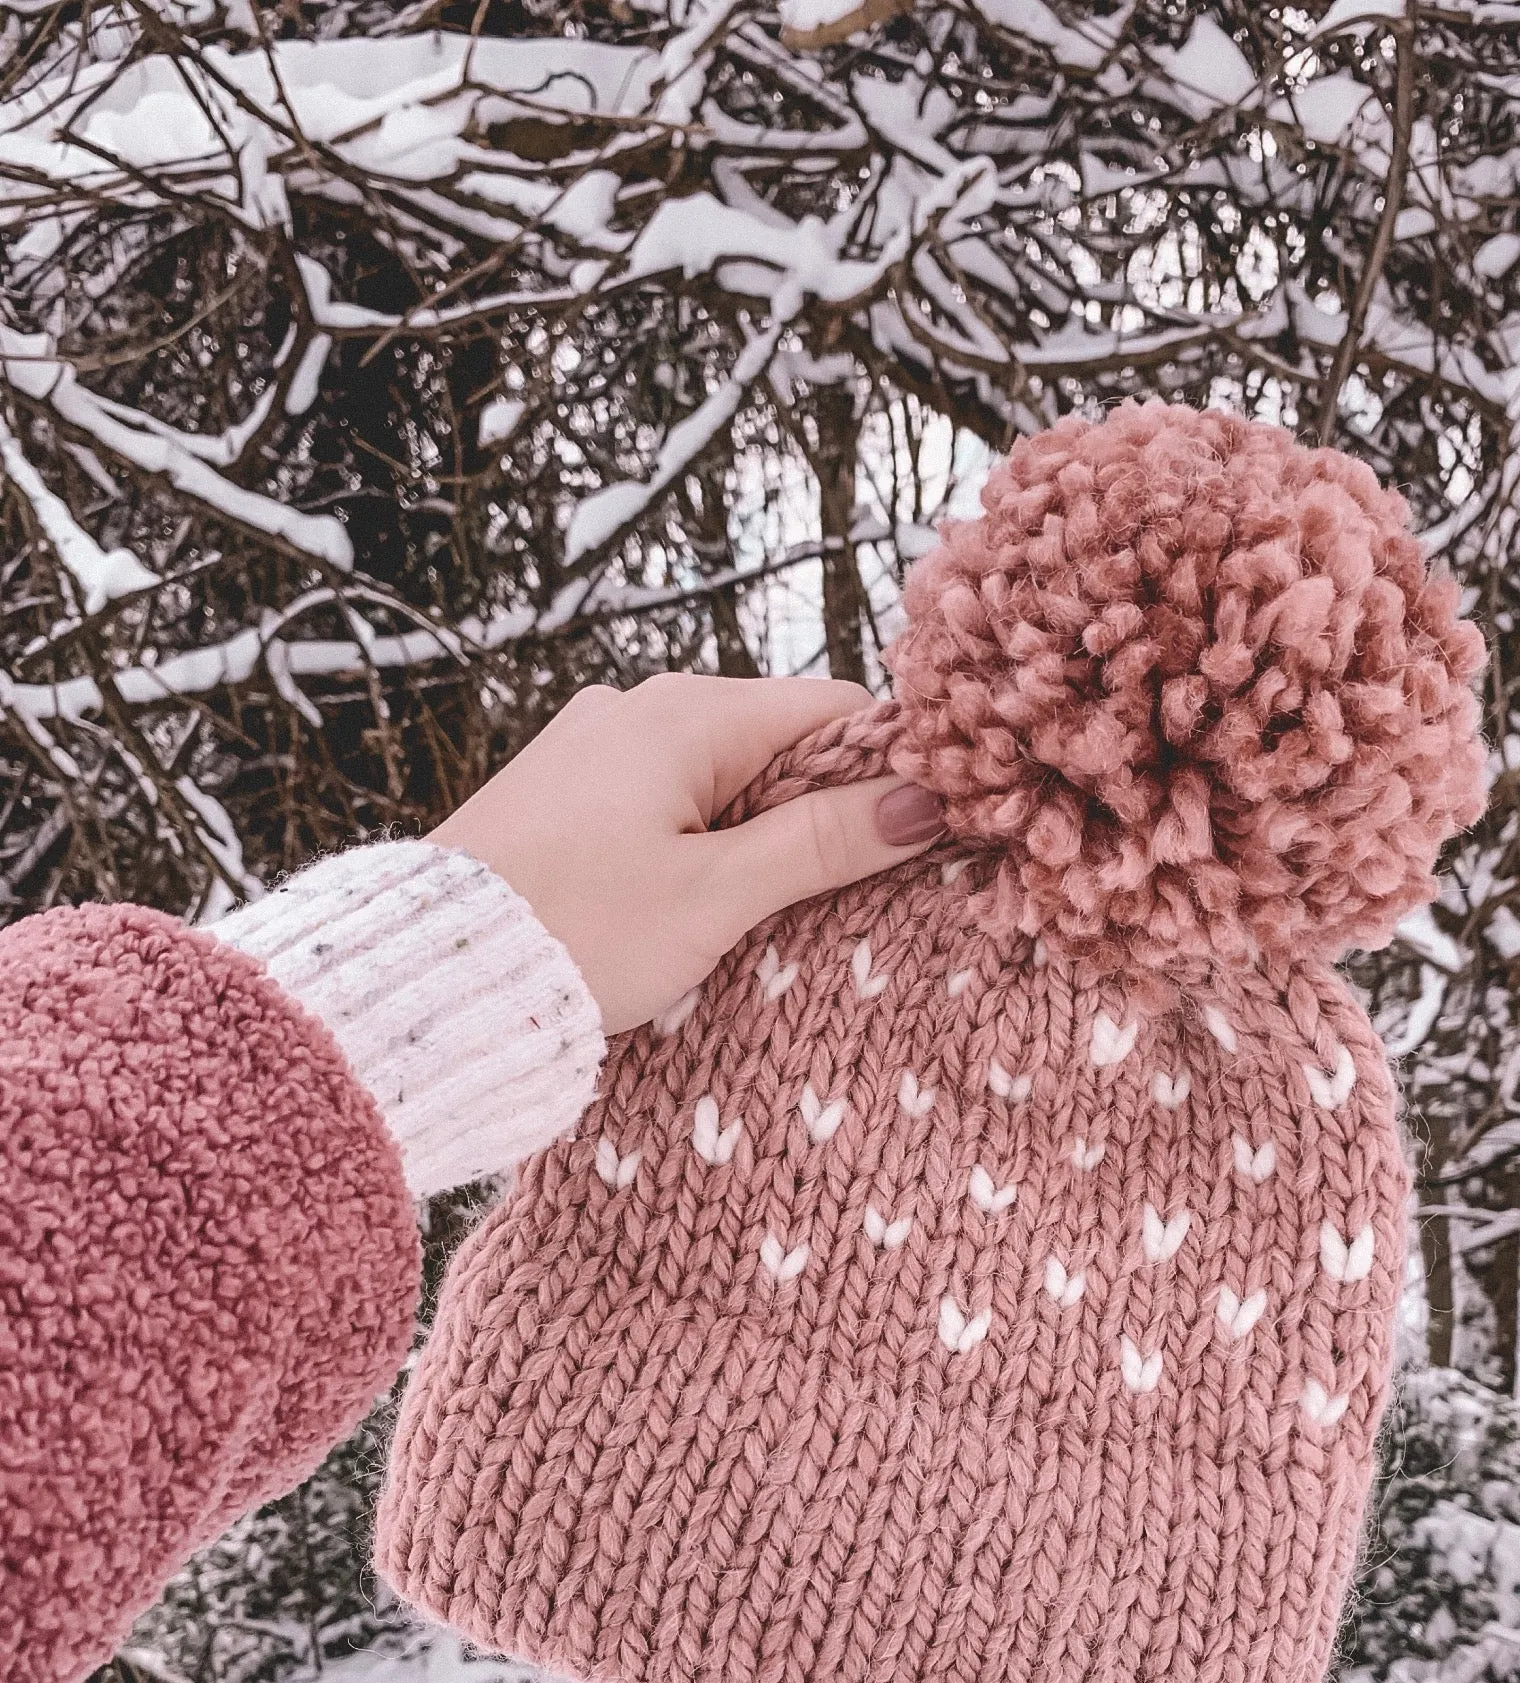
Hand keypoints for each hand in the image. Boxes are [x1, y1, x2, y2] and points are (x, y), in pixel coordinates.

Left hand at [428, 674, 944, 1034]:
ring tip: (744, 917)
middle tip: (826, 901)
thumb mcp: (717, 896)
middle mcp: (638, 705)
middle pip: (778, 744)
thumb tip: (922, 800)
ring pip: (719, 778)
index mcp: (688, 712)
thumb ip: (822, 843)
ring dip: (750, 840)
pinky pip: (660, 801)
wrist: (431, 974)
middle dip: (814, 815)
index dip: (881, 776)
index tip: (905, 845)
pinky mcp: (562, 792)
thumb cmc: (576, 933)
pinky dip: (691, 846)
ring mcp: (593, 745)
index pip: (834, 712)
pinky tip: (680, 908)